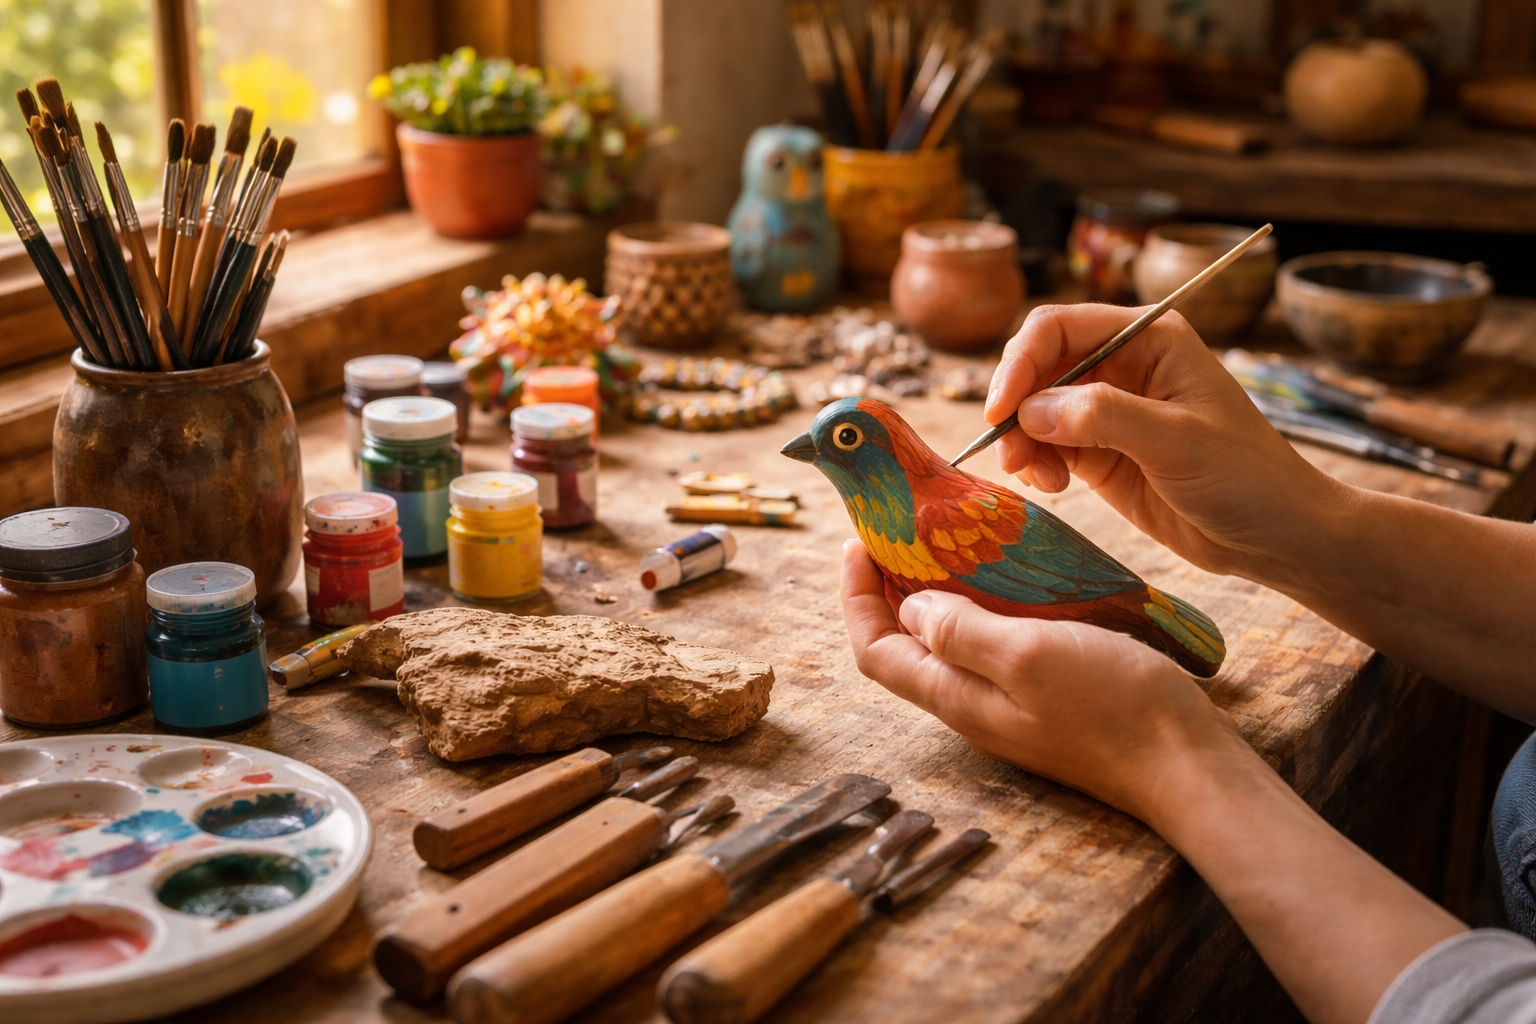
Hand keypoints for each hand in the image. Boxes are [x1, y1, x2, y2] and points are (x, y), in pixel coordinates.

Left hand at [840, 540, 1245, 824]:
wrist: (1187, 765)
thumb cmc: (1115, 709)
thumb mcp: (1028, 655)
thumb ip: (961, 632)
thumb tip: (909, 608)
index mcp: (957, 697)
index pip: (874, 651)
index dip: (855, 598)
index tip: (859, 542)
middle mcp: (972, 707)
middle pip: (904, 649)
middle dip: (888, 591)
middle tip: (901, 534)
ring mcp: (1009, 708)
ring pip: (949, 649)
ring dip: (937, 598)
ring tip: (952, 545)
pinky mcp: (1045, 701)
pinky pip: (992, 651)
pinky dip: (983, 610)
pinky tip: (1011, 583)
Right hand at [986, 303, 1341, 577]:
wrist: (1275, 535)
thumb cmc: (1245, 475)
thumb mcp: (1177, 440)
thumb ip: (1102, 416)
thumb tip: (1030, 411)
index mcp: (1148, 337)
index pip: (1058, 327)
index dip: (1020, 363)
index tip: (1000, 411)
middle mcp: (1122, 364)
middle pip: (1038, 366)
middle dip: (1014, 407)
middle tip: (1009, 455)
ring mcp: (1108, 409)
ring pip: (1035, 409)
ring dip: (1021, 441)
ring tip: (1036, 479)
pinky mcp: (1099, 451)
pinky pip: (1046, 445)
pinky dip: (1035, 463)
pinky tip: (1051, 487)